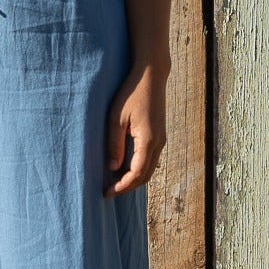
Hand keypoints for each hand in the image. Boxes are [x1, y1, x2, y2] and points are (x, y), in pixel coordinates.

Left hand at [103, 64, 165, 197]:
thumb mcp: (116, 118)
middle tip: (109, 192)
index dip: (122, 186)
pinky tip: (125, 168)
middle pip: (145, 176)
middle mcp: (158, 143)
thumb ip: (114, 144)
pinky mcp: (159, 135)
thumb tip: (113, 168)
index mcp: (148, 140)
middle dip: (128, 187)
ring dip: (134, 179)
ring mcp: (161, 139)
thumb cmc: (131, 93)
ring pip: (150, 169)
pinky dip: (139, 169)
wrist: (151, 76)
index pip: (136, 174)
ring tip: (115, 183)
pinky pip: (151, 160)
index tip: (106, 193)